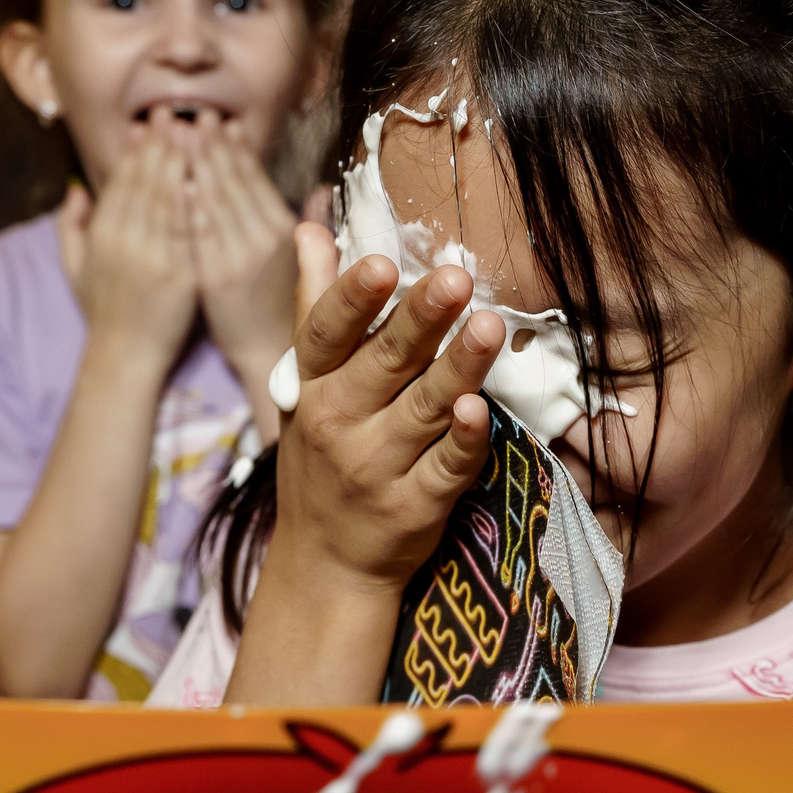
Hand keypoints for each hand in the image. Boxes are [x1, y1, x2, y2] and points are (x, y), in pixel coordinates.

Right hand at [55, 117, 199, 371]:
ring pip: (171, 197)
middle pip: (147, 180)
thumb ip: (70, 225)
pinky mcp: (181, 273)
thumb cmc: (101, 310)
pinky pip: (192, 227)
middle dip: (163, 143)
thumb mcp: (74, 266)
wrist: (126, 355)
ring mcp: (154, 256)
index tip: (149, 124)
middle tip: (176, 114)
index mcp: (101, 233)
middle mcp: (125, 240)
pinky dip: (199, 198)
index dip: (136, 149)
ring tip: (196, 132)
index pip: (121, 179)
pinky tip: (209, 174)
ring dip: (184, 159)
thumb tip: (76, 188)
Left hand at [186, 123, 298, 390]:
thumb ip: (312, 225)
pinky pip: (198, 230)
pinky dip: (186, 202)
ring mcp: (239, 256)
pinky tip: (174, 180)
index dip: (236, 149)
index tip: (220, 123)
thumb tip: (323, 189)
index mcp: (286, 231)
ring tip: (173, 136)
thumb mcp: (309, 265)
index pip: (256, 179)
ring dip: (193, 163)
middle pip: (233, 181)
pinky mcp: (214, 275)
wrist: (269, 358)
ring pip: (214, 198)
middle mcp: (265, 238)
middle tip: (188, 117)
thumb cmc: (286, 311)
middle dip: (209, 145)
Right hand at [269, 226, 499, 598]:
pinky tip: (479, 412)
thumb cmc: (320, 456)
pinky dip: (463, 442)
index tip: (380, 263)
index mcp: (312, 387)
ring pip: (424, 410)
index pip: (326, 335)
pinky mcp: (416, 507)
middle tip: (455, 278)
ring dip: (457, 369)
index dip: (351, 300)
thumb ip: (314, 305)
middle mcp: (339, 425)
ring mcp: (377, 469)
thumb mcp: (304, 385)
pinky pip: (447, 469)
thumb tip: (311, 228)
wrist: (325, 565)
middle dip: (420, 320)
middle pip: (384, 364)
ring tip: (488, 326)